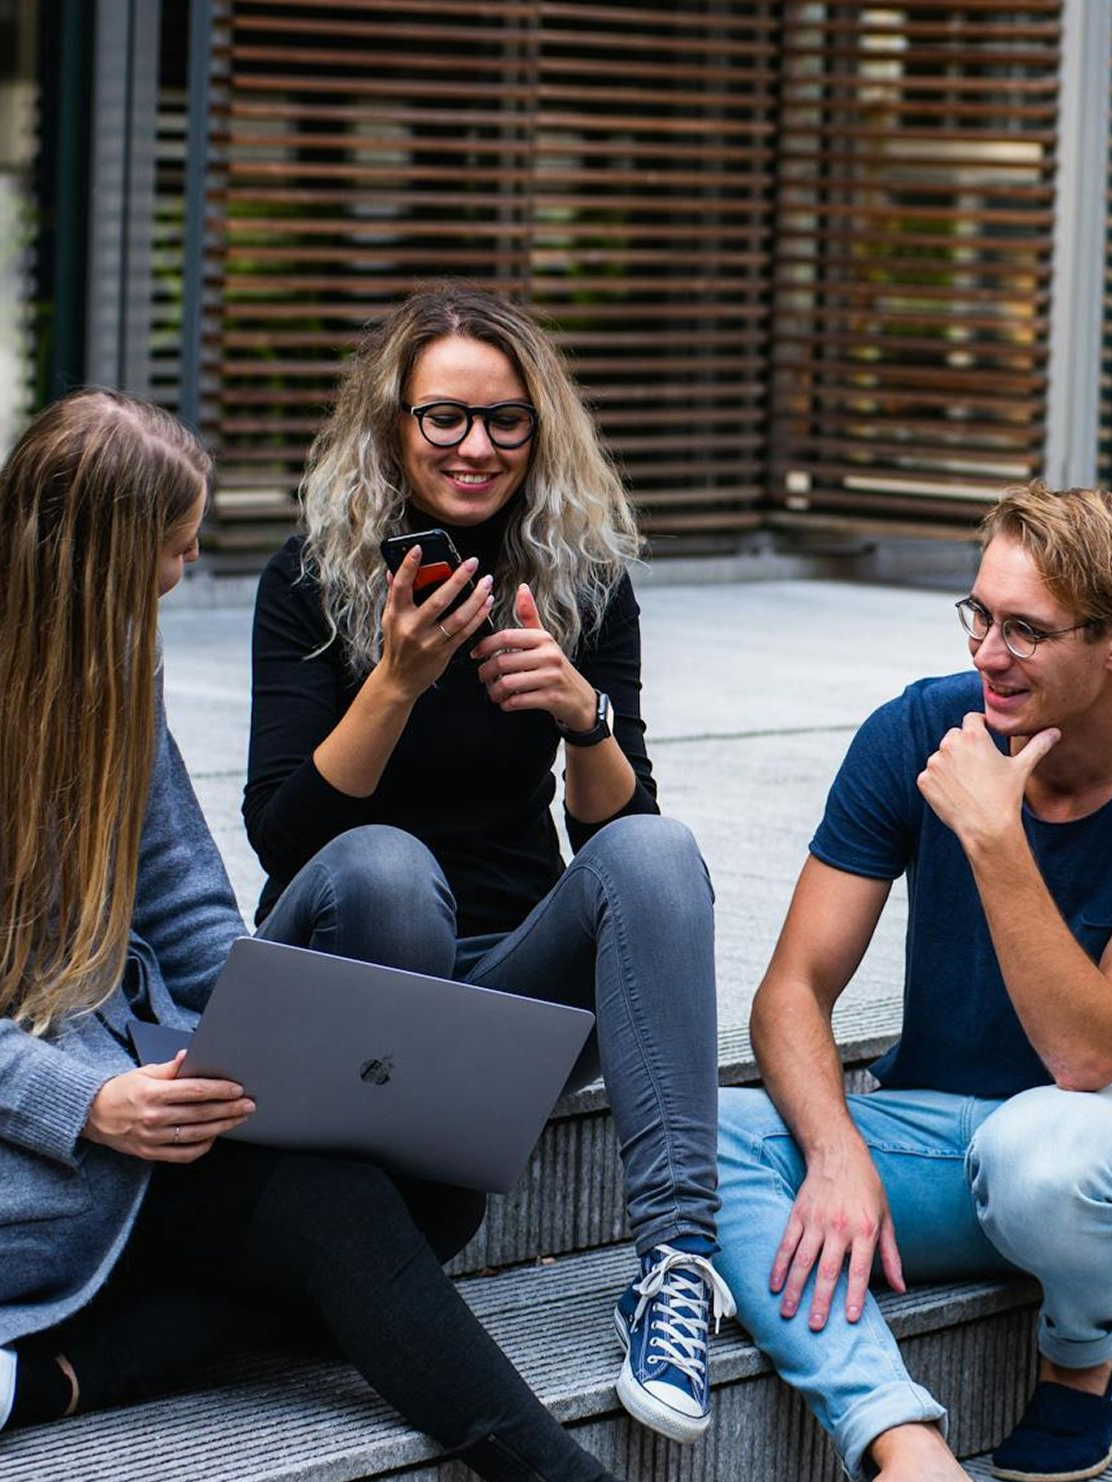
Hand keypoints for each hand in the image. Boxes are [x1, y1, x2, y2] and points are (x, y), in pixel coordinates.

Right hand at [82, 1052, 255, 1162]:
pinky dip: (203, 1147)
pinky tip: (214, 1136)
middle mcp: (154, 1117)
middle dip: (229, 1109)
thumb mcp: (144, 1072)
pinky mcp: (151, 1153)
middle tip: (248, 1104)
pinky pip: (184, 1154)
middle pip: (201, 1113)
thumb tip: (190, 1055)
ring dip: (222, 1126)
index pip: (194, 1091)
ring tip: (239, 1119)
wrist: (92, 1115)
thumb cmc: (121, 1090)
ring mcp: (152, 1138)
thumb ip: (170, 1068)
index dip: (220, 1090)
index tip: (237, 1088)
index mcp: (153, 1093)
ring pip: (197, 1135)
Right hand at [380, 545, 494, 698]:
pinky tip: (487, 603)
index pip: (401, 586)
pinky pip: (466, 632)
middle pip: (438, 600)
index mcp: (397, 615)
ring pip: (458, 617)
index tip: (419, 548)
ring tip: (486, 582)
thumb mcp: (389, 618)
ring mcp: (430, 642)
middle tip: (472, 562)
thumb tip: (393, 569)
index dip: (409, 566)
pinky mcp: (444, 652)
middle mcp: (412, 627)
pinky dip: (479, 616)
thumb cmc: (396, 644)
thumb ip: (393, 594)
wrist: (400, 679)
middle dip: (458, 579)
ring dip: (476, 598)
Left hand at [470, 583, 596, 727]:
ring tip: (493, 692)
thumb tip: (522, 587)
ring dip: (494, 691)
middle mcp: (549, 655)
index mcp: (543, 638)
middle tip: (482, 677)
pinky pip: (517, 701)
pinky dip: (506, 704)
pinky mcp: (551, 698)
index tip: (476, 654)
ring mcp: (551, 677)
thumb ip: (530, 616)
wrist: (580, 698)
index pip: (506, 637)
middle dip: (486, 672)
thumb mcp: (545, 640)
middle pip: (503, 662)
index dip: (485, 645)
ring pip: (508, 684)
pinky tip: (506, 702)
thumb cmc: (555, 667)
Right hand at [770, 1137, 903, 1329]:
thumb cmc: (867, 1187)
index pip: (859, 1270)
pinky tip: (775, 1284)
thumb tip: (899, 1287)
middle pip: (827, 1271)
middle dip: (821, 1301)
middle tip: (815, 1326)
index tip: (850, 1318)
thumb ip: (891, 1255)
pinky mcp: (798, 1215)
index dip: (855, 1295)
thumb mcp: (886, 1218)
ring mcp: (815, 1221)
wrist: (839, 1153)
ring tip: (788, 1312)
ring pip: (802, 1261)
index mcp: (864, 1230)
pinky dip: (779, 1266)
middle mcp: (839, 1227)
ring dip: (795, 1289)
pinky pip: (786, 1244)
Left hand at [916, 712, 1058, 849]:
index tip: (986, 739)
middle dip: (965, 747)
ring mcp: (934, 762)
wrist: (986, 828)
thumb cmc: (1006, 796)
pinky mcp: (923, 780)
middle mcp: (949, 744)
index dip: (980, 727)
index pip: (972, 718)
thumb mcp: (1022, 767)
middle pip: (955, 736)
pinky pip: (930, 775)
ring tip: (969, 784)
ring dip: (951, 765)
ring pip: (942, 756)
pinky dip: (939, 782)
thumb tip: (1055, 732)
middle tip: (979, 768)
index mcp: (973, 735)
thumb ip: (1037, 745)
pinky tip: (956, 793)